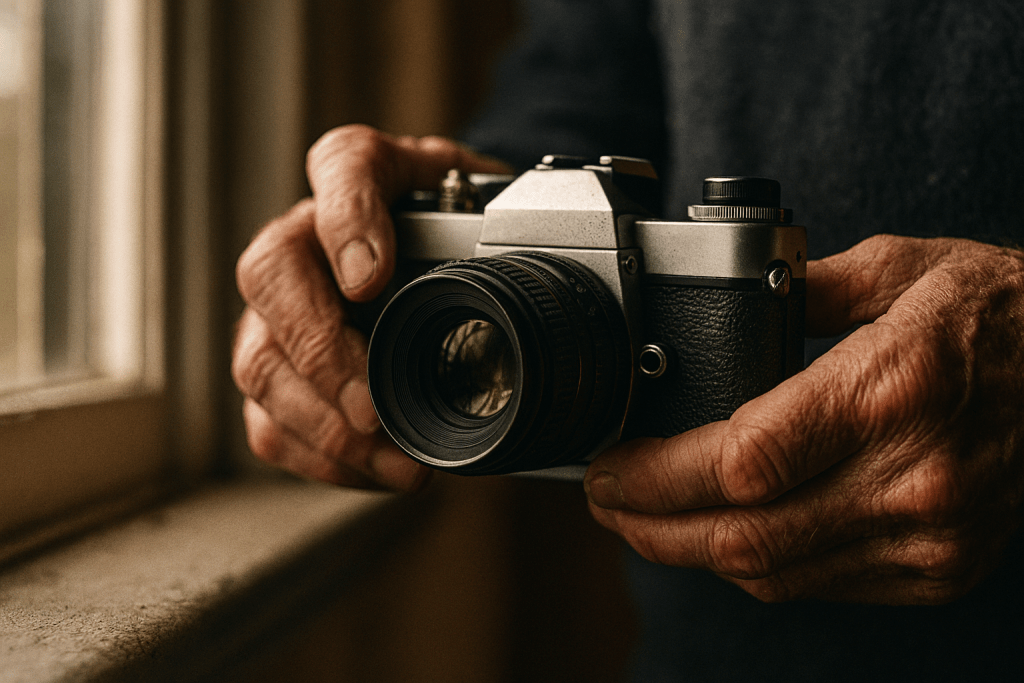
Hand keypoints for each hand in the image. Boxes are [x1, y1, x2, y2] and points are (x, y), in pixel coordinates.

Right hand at [233, 125, 509, 489]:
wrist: (440, 249)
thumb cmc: (460, 226)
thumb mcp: (492, 207)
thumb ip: (500, 224)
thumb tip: (523, 291)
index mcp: (364, 171)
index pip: (343, 165)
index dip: (348, 222)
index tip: (370, 279)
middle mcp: (305, 232)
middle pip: (272, 274)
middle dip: (319, 350)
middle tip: (370, 406)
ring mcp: (279, 302)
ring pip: (259, 358)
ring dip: (320, 422)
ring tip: (391, 461)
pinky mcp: (275, 364)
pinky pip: (266, 416)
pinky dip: (316, 454)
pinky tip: (369, 467)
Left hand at [584, 235, 1023, 603]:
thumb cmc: (1002, 314)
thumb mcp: (900, 267)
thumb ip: (801, 281)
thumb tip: (729, 285)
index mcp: (889, 389)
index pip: (742, 462)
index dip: (657, 476)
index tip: (611, 463)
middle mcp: (911, 475)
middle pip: (741, 535)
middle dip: (650, 525)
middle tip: (605, 498)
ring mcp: (929, 534)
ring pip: (771, 572)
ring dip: (690, 552)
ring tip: (642, 519)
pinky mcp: (938, 567)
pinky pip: (815, 584)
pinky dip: (753, 565)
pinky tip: (721, 534)